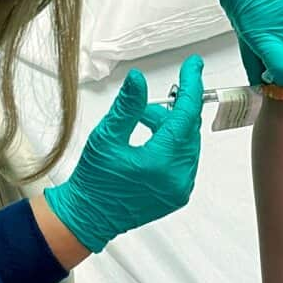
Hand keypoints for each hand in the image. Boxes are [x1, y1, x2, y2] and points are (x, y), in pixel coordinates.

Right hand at [43, 56, 204, 252]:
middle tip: (145, 107)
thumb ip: (127, 106)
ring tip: (141, 123)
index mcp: (161, 162)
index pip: (186, 114)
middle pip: (188, 128)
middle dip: (170, 110)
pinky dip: (172, 144)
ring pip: (188, 142)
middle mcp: (177, 178)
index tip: (193, 65)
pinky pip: (185, 159)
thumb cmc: (93, 180)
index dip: (191, 85)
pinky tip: (149, 141)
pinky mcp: (178, 194)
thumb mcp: (106, 137)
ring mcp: (180, 188)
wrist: (88, 217)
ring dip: (169, 127)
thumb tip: (139, 80)